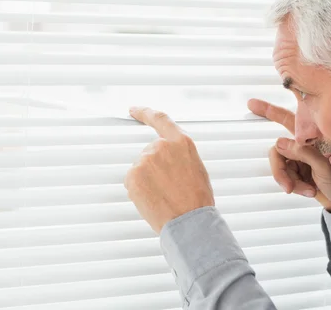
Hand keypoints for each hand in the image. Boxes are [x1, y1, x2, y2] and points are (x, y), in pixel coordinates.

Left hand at [125, 107, 213, 233]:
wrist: (189, 221)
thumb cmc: (197, 200)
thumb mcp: (196, 167)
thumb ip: (178, 156)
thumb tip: (167, 159)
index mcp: (180, 142)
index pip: (159, 119)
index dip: (144, 112)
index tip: (134, 110)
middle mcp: (160, 146)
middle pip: (149, 152)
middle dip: (154, 168)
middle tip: (166, 187)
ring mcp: (144, 160)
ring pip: (140, 168)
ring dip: (147, 180)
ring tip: (163, 195)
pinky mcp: (133, 176)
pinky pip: (132, 182)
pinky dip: (139, 191)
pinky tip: (153, 199)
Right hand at [248, 99, 330, 214]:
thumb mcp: (325, 166)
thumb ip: (303, 153)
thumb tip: (279, 142)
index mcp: (314, 137)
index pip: (289, 119)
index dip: (270, 111)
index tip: (252, 104)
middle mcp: (304, 145)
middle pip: (279, 148)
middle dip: (279, 168)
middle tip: (285, 184)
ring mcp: (299, 159)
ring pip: (280, 165)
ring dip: (290, 180)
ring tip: (304, 189)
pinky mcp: (297, 172)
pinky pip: (285, 177)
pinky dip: (294, 186)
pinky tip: (308, 191)